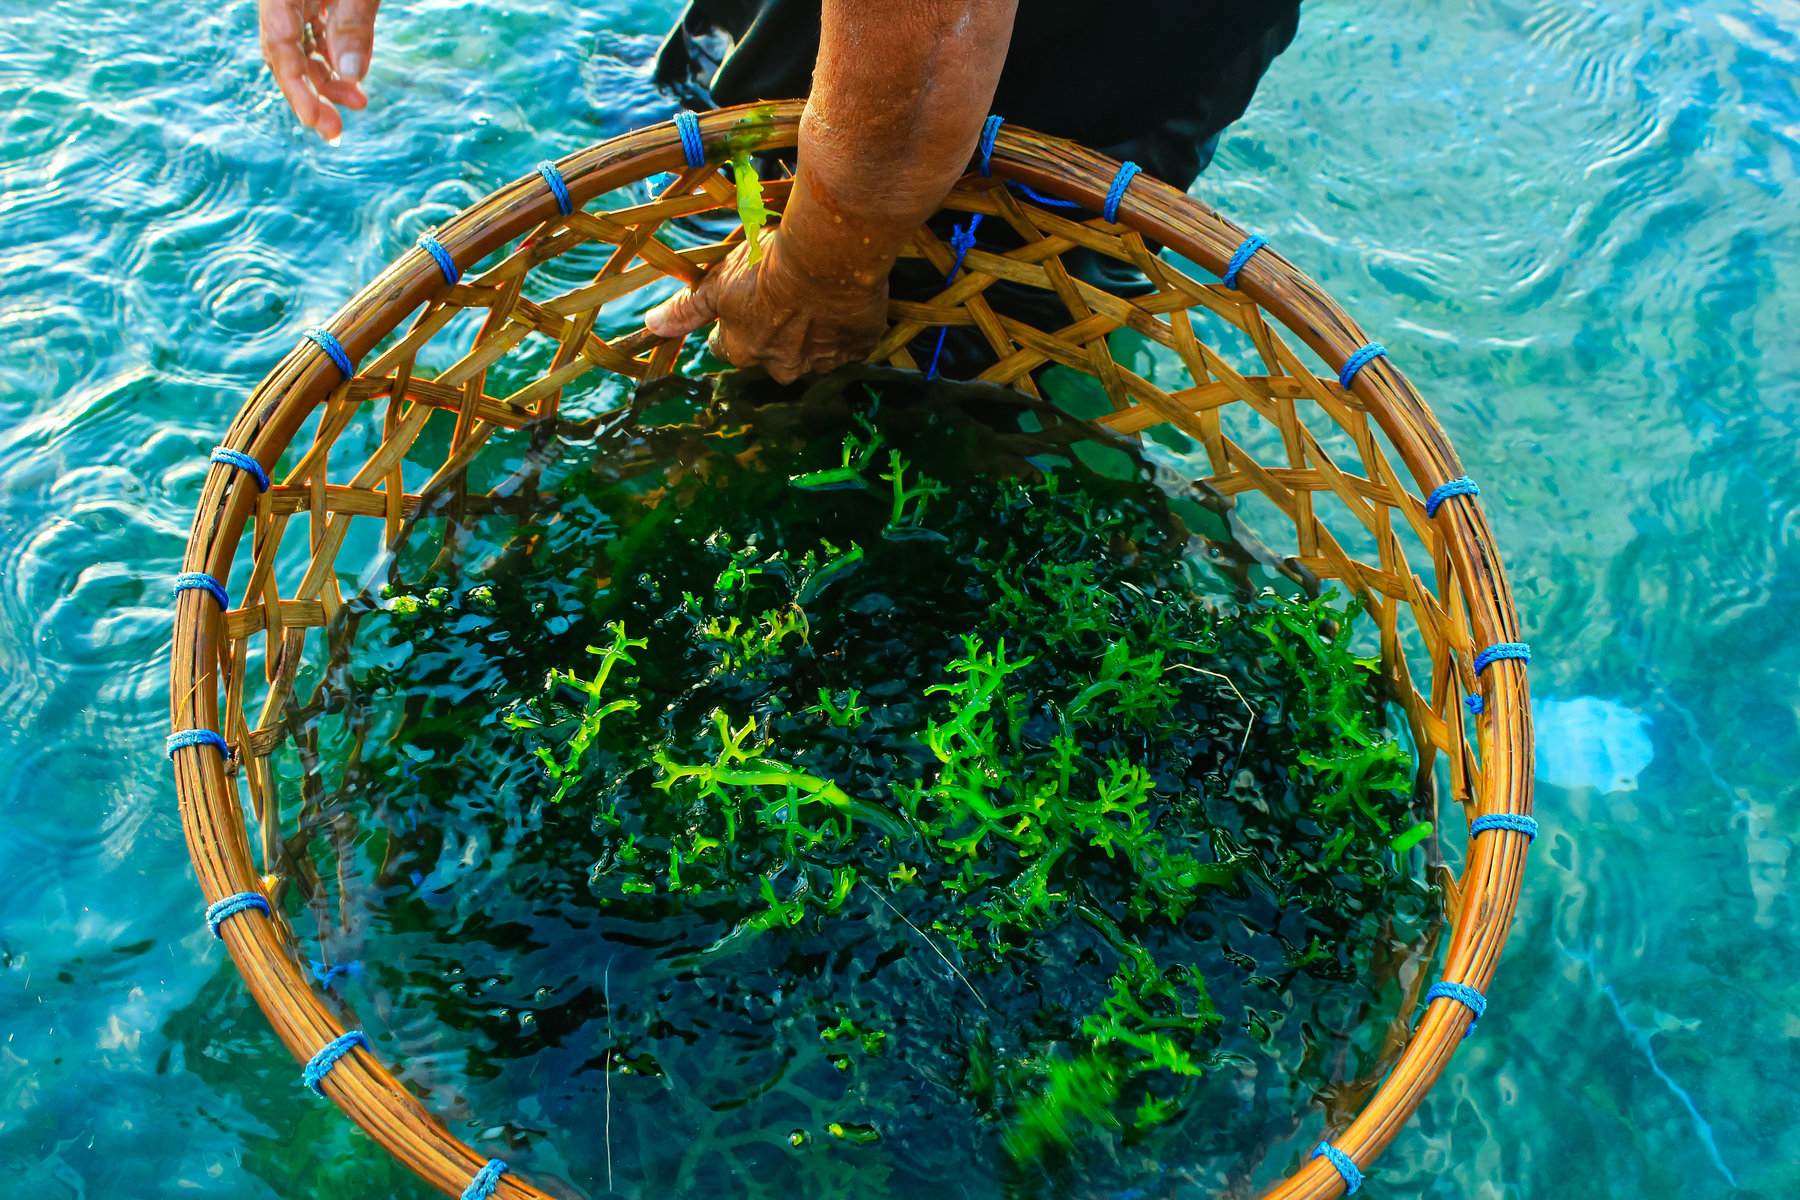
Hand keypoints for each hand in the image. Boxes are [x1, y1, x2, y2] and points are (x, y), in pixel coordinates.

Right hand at [258, 0, 380, 141]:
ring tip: (358, 102)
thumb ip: (352, 23)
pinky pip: (316, 35)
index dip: (294, 86)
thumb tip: (351, 75)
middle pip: (285, 52)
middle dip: (310, 94)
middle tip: (334, 132)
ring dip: (327, 81)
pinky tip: (352, 79)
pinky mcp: (314, 0)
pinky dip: (334, 61)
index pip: (278, 43)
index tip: (313, 121)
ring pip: (302, 49)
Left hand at [645, 227, 889, 384]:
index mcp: (744, 351)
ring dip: (813, 332)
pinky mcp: (857, 349)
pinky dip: (845, 328)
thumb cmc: (767, 264)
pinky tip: (844, 302)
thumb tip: (650, 326)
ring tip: (817, 296)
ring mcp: (822, 362)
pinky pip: (849, 344)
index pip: (728, 348)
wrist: (828, 255)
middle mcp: (781, 367)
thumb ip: (687, 308)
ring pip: (814, 352)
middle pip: (772, 355)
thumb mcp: (718, 281)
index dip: (734, 325)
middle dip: (776, 333)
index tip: (745, 303)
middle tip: (784, 296)